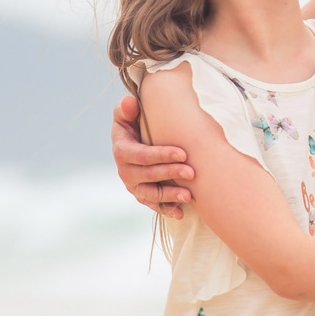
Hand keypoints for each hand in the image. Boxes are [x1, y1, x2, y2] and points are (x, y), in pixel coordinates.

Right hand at [112, 95, 193, 219]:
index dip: (162, 155)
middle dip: (171, 174)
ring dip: (170, 196)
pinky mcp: (142, 195)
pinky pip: (153, 205)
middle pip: (149, 176)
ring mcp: (134, 186)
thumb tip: (130, 102)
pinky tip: (181, 212)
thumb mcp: (126, 113)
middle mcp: (125, 172)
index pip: (142, 155)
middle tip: (192, 172)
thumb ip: (126, 108)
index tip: (183, 153)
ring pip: (152, 194)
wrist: (132, 141)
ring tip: (190, 196)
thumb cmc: (133, 123)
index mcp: (122, 151)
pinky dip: (166, 210)